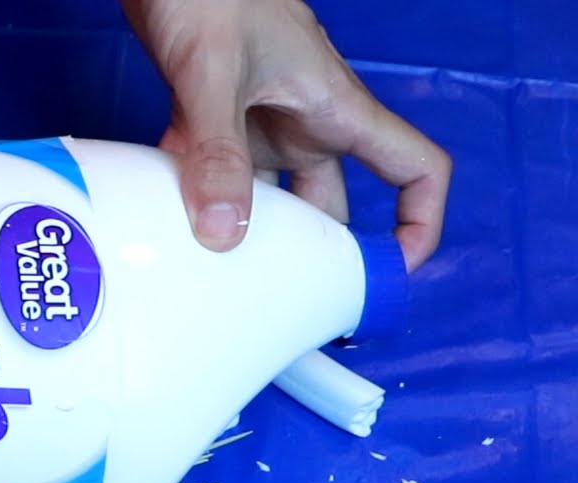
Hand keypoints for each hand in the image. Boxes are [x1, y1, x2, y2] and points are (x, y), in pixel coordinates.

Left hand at [122, 0, 451, 269]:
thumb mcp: (214, 74)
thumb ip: (217, 151)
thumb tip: (224, 234)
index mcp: (336, 109)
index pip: (414, 169)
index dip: (418, 223)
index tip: (390, 272)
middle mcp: (306, 120)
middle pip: (332, 203)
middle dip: (315, 253)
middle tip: (285, 303)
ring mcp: (261, 119)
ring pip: (271, 194)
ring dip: (248, 230)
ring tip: (221, 277)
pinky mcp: (217, 116)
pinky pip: (220, 173)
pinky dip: (201, 198)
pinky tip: (168, 222)